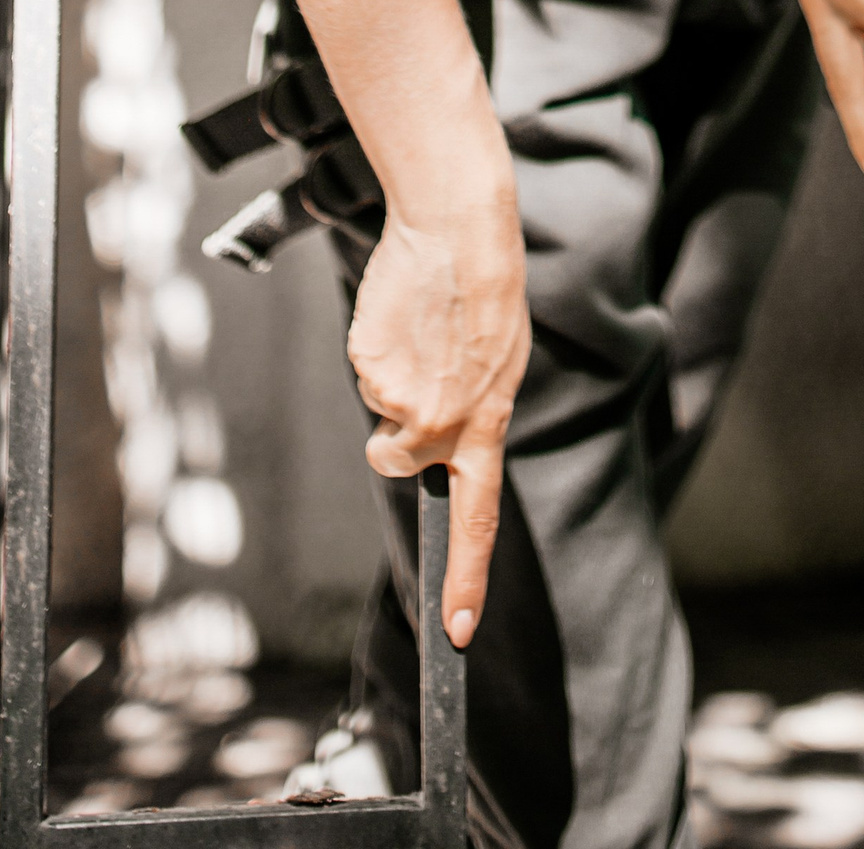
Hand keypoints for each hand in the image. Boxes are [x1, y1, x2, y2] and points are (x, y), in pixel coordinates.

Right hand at [346, 144, 530, 649]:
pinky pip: (363, 369)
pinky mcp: (368, 366)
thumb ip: (474, 411)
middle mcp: (443, 424)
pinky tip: (403, 311)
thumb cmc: (483, 290)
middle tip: (418, 372)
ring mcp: (402, 398)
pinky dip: (376, 344)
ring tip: (421, 328)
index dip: (468, 577)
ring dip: (390, 377)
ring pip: (377, 409)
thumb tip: (442, 439)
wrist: (458, 230)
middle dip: (393, 435)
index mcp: (487, 424)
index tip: (459, 632)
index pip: (478, 519)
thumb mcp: (500, 360)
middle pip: (396, 459)